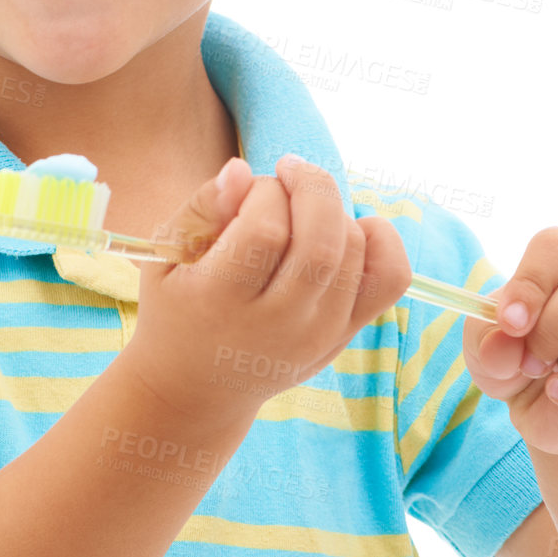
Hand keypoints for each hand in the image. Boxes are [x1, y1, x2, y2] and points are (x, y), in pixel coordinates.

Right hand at [122, 154, 412, 431]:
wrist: (197, 387)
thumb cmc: (178, 305)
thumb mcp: (167, 254)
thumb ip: (201, 207)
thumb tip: (241, 169)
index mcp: (221, 304)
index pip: (265, 229)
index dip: (263, 192)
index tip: (245, 192)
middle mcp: (277, 326)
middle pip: (321, 240)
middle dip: (310, 186)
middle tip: (286, 171)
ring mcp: (319, 334)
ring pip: (353, 247)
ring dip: (331, 209)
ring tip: (298, 209)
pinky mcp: (345, 333)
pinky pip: (389, 275)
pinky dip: (380, 238)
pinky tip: (344, 227)